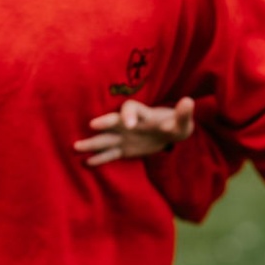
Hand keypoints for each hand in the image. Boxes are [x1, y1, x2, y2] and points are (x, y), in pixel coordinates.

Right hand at [75, 96, 195, 165]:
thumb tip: (188, 102)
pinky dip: (99, 157)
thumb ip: (183, 113)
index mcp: (142, 113)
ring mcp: (123, 136)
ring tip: (76, 146)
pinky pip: (109, 153)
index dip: (129, 115)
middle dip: (103, 124)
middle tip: (92, 126)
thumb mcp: (182, 122)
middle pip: (113, 121)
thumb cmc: (175, 124)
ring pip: (105, 138)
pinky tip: (86, 162)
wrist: (167, 133)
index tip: (129, 124)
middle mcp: (128, 122)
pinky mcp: (122, 149)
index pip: (131, 109)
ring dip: (92, 142)